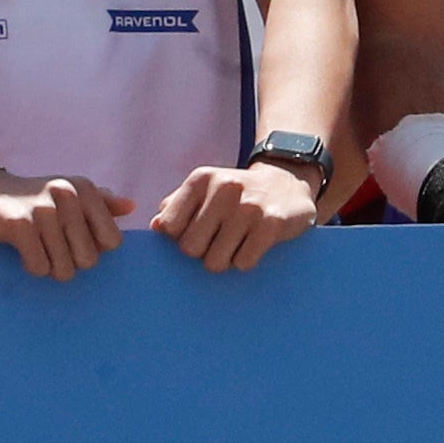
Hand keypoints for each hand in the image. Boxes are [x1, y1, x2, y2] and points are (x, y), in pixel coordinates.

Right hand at [0, 170, 133, 281]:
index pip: (112, 242)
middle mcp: (68, 195)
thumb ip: (99, 203)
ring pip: (64, 268)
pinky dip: (31, 267)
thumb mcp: (66, 196)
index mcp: (85, 189)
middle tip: (51, 249)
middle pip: (89, 260)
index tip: (72, 242)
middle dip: (70, 264)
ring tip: (35, 250)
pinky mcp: (19, 224)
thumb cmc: (29, 201)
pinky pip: (39, 267)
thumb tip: (131, 207)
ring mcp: (43, 209)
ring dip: (48, 268)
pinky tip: (21, 253)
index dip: (92, 250)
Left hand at [153, 162, 317, 272]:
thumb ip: (176, 206)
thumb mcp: (204, 190)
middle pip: (189, 249)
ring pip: (215, 262)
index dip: (181, 236)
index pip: (168, 228)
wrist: (288, 183)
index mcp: (201, 179)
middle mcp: (224, 188)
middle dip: (202, 252)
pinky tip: (255, 244)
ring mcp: (249, 206)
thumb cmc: (235, 195)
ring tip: (238, 241)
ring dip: (225, 259)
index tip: (197, 230)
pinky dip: (246, 261)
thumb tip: (155, 227)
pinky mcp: (272, 224)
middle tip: (220, 239)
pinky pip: (242, 263)